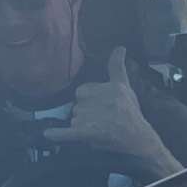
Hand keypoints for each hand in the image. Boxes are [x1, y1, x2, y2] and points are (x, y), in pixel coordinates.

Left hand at [45, 48, 181, 178]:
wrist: (138, 139)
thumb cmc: (131, 112)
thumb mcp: (125, 86)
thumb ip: (117, 67)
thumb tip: (119, 47)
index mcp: (110, 88)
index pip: (82, 91)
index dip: (88, 100)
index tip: (101, 107)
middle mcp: (102, 100)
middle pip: (77, 106)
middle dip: (84, 114)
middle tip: (101, 121)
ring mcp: (95, 117)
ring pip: (74, 119)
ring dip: (81, 126)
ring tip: (98, 130)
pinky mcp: (89, 133)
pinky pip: (68, 132)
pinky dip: (57, 134)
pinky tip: (48, 134)